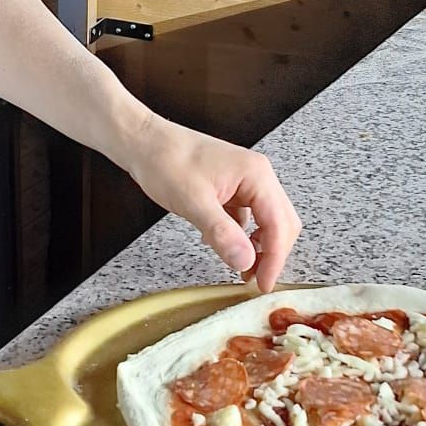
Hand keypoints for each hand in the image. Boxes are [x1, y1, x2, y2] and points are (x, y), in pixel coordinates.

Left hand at [114, 114, 301, 291]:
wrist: (144, 142)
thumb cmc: (165, 160)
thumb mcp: (193, 202)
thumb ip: (222, 233)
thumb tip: (246, 261)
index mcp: (256, 174)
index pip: (279, 224)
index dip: (274, 259)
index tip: (263, 284)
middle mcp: (257, 176)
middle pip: (281, 223)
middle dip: (270, 254)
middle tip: (253, 280)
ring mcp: (246, 181)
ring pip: (266, 221)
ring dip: (256, 246)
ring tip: (239, 267)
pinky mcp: (232, 188)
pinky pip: (247, 217)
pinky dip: (240, 235)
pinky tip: (219, 242)